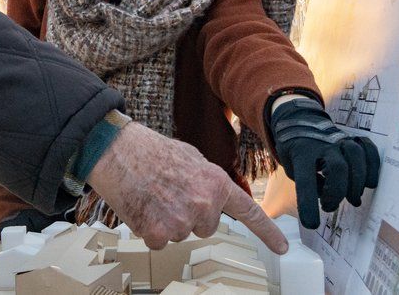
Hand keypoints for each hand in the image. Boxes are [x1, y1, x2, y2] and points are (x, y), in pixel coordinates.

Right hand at [86, 121, 288, 252]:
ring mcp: (181, 221)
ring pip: (180, 233)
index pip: (247, 212)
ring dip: (167, 220)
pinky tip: (142, 206)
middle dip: (190, 214)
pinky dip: (149, 229)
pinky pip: (160, 241)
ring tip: (152, 194)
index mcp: (215, 183)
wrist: (116, 150)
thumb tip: (211, 197)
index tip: (281, 247)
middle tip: (169, 192)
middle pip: (205, 226)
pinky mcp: (158, 234)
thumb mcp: (191, 158)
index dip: (267, 231)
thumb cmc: (149, 150)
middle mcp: (204, 205)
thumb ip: (207, 181)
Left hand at [270, 96, 380, 228]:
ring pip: (356, 156)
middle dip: (338, 193)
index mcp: (301, 153)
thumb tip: (331, 198)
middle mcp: (322, 144)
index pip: (305, 180)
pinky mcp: (351, 137)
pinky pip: (368, 148)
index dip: (309, 204)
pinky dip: (373, 166)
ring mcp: (339, 139)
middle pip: (338, 168)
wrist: (298, 118)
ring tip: (353, 199)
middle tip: (330, 207)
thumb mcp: (291, 166)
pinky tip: (369, 182)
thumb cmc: (294, 150)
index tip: (312, 224)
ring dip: (357, 182)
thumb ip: (309, 182)